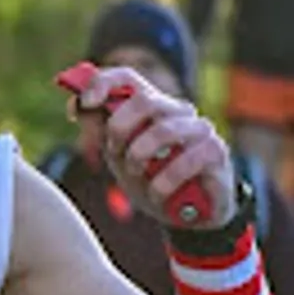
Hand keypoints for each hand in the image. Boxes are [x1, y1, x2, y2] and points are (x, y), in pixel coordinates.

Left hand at [57, 62, 235, 229]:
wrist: (189, 217)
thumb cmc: (154, 181)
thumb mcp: (120, 159)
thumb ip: (101, 132)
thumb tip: (77, 104)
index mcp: (153, 107)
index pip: (129, 78)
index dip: (104, 82)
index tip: (86, 102)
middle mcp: (178, 111)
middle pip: (144, 101)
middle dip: (120, 129)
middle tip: (115, 153)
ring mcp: (200, 129)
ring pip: (164, 130)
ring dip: (140, 157)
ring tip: (138, 176)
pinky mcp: (216, 152)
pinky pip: (185, 161)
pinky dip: (163, 183)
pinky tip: (158, 194)